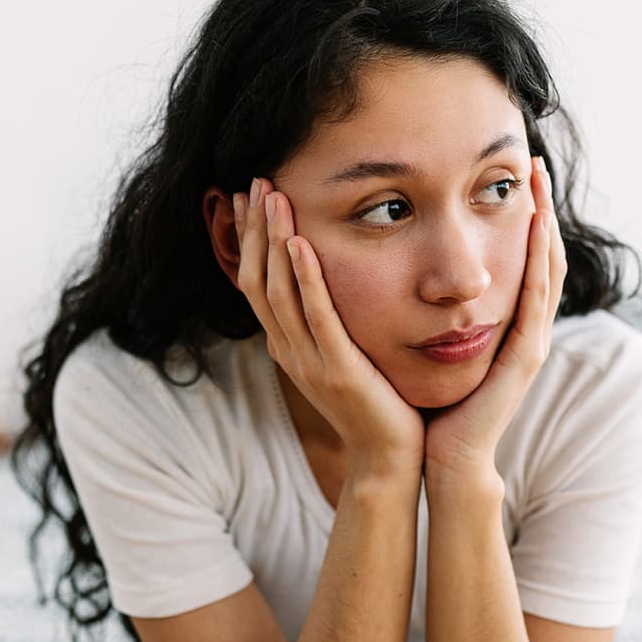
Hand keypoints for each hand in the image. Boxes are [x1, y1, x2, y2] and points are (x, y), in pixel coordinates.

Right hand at [234, 177, 423, 474]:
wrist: (391, 459)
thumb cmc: (378, 403)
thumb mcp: (346, 355)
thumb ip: (332, 321)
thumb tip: (330, 280)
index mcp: (289, 345)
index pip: (257, 282)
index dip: (251, 238)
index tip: (250, 197)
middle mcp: (290, 351)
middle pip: (258, 280)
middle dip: (256, 229)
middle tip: (256, 182)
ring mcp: (310, 362)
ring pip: (279, 292)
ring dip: (274, 241)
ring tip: (273, 198)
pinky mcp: (338, 370)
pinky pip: (317, 318)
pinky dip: (306, 280)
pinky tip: (301, 245)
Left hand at [424, 155, 566, 481]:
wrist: (440, 457)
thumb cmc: (430, 403)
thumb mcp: (430, 343)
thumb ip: (428, 311)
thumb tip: (402, 272)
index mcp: (505, 323)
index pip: (522, 258)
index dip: (523, 216)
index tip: (514, 174)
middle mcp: (525, 328)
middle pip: (543, 254)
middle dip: (542, 207)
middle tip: (535, 164)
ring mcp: (530, 341)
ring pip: (548, 268)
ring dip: (546, 221)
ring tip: (538, 181)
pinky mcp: (525, 357)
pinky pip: (537, 298)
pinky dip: (540, 258)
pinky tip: (536, 225)